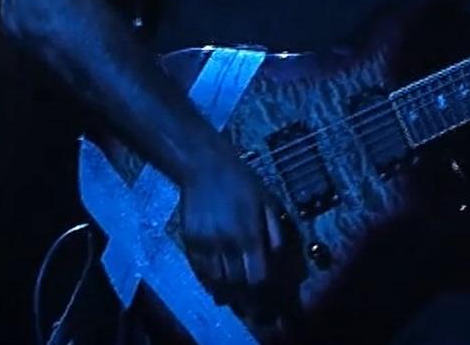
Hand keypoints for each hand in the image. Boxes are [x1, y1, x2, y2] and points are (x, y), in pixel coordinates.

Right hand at [178, 151, 284, 304]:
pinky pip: (199, 270)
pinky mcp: (190, 241)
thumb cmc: (242, 182)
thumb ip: (274, 230)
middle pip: (237, 284)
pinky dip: (208, 282)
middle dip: (246, 297)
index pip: (257, 276)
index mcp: (250, 234)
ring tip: (234, 297)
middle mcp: (228, 243)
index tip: (266, 293)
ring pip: (217, 281)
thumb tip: (278, 257)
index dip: (263, 290)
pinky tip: (215, 284)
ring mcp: (206, 244)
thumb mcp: (267, 201)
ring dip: (226, 293)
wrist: (204, 167)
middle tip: (251, 302)